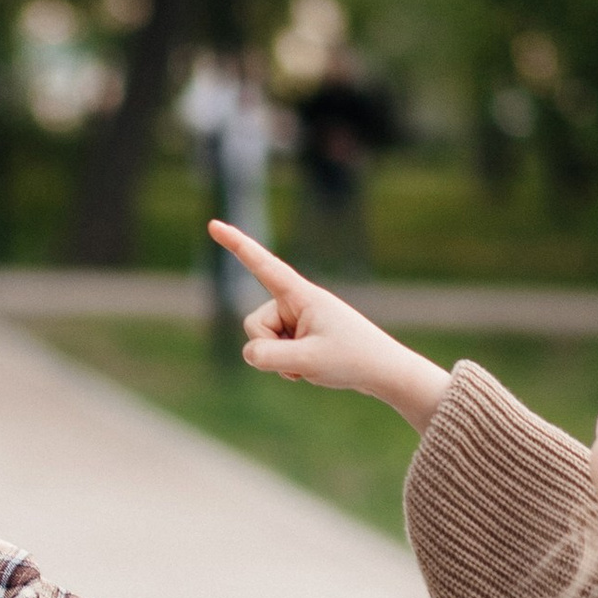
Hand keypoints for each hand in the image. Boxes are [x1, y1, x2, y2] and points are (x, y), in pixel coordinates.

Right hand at [206, 221, 450, 430]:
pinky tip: (311, 370)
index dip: (236, 245)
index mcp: (302, 295)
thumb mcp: (306, 362)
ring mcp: (298, 320)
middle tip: (302, 361)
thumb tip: (248, 352)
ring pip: (261, 340)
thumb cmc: (352, 359)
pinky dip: (287, 365)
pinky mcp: (302, 336)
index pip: (263, 265)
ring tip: (310, 366)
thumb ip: (268, 356)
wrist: (385, 372)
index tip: (213, 225)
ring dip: (279, 360)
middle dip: (268, 347)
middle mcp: (297, 303)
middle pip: (254, 323)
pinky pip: (275, 351)